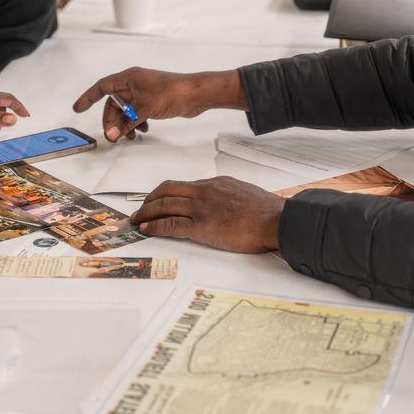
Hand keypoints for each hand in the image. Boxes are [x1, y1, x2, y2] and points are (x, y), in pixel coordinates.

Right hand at [73, 67, 246, 141]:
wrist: (196, 94)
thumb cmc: (174, 92)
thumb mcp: (145, 109)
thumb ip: (126, 122)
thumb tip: (110, 134)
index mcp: (128, 78)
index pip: (102, 87)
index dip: (88, 97)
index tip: (78, 108)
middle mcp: (134, 84)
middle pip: (113, 104)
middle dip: (112, 120)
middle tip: (114, 135)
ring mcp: (143, 93)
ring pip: (125, 110)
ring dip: (125, 123)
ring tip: (132, 135)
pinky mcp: (152, 101)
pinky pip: (136, 113)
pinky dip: (135, 122)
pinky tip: (143, 129)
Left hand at [130, 176, 282, 252]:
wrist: (276, 219)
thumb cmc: (264, 210)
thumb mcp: (240, 191)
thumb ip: (223, 194)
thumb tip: (215, 200)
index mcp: (213, 184)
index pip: (181, 185)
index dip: (163, 193)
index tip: (156, 200)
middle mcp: (204, 192)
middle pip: (167, 191)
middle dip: (149, 200)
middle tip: (140, 209)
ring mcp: (201, 208)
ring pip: (165, 205)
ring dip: (146, 213)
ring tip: (138, 220)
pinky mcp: (202, 226)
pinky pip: (171, 225)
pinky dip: (155, 226)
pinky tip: (148, 230)